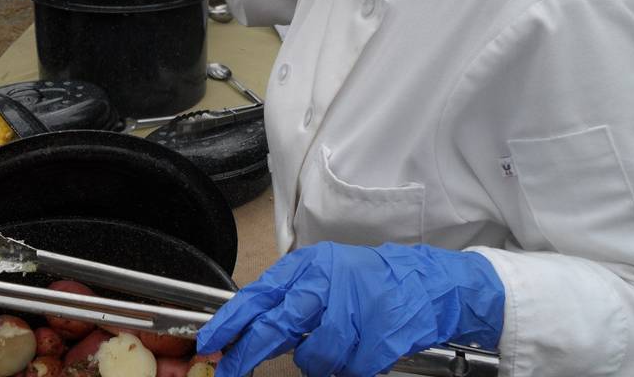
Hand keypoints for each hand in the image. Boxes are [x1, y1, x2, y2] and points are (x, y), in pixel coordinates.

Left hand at [197, 242, 504, 376]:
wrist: (425, 284)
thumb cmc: (366, 282)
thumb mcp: (321, 276)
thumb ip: (288, 299)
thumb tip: (246, 327)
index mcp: (308, 267)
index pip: (258, 295)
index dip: (230, 322)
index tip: (209, 342)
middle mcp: (326, 283)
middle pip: (276, 326)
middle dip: (249, 352)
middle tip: (232, 369)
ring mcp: (353, 310)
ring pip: (314, 357)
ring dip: (319, 361)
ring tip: (338, 345)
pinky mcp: (377, 337)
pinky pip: (347, 369)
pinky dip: (351, 367)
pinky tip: (361, 348)